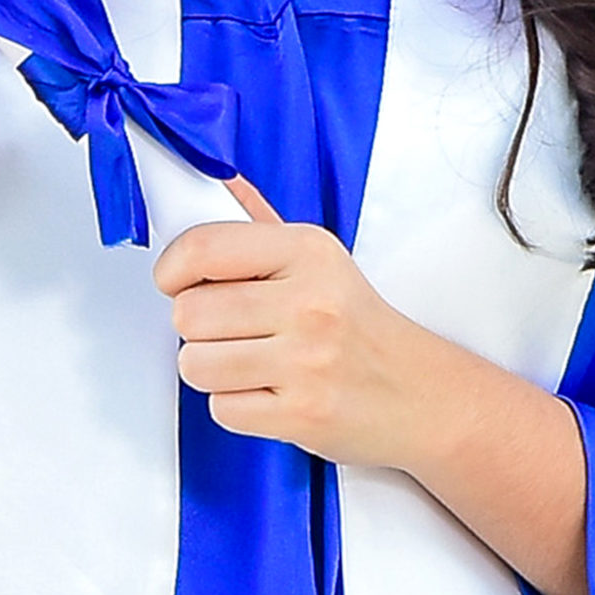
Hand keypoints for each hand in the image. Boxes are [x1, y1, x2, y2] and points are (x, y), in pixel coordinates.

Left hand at [154, 190, 590, 594]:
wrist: (423, 394)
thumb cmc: (360, 325)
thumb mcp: (321, 260)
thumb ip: (260, 224)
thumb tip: (216, 180)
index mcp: (308, 252)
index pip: (204, 246)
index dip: (171, 268)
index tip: (174, 280)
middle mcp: (310, 303)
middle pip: (189, 313)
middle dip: (195, 327)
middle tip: (227, 329)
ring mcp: (309, 362)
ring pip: (196, 364)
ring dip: (209, 369)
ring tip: (246, 362)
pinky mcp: (304, 414)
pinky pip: (222, 409)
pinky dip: (235, 405)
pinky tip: (267, 391)